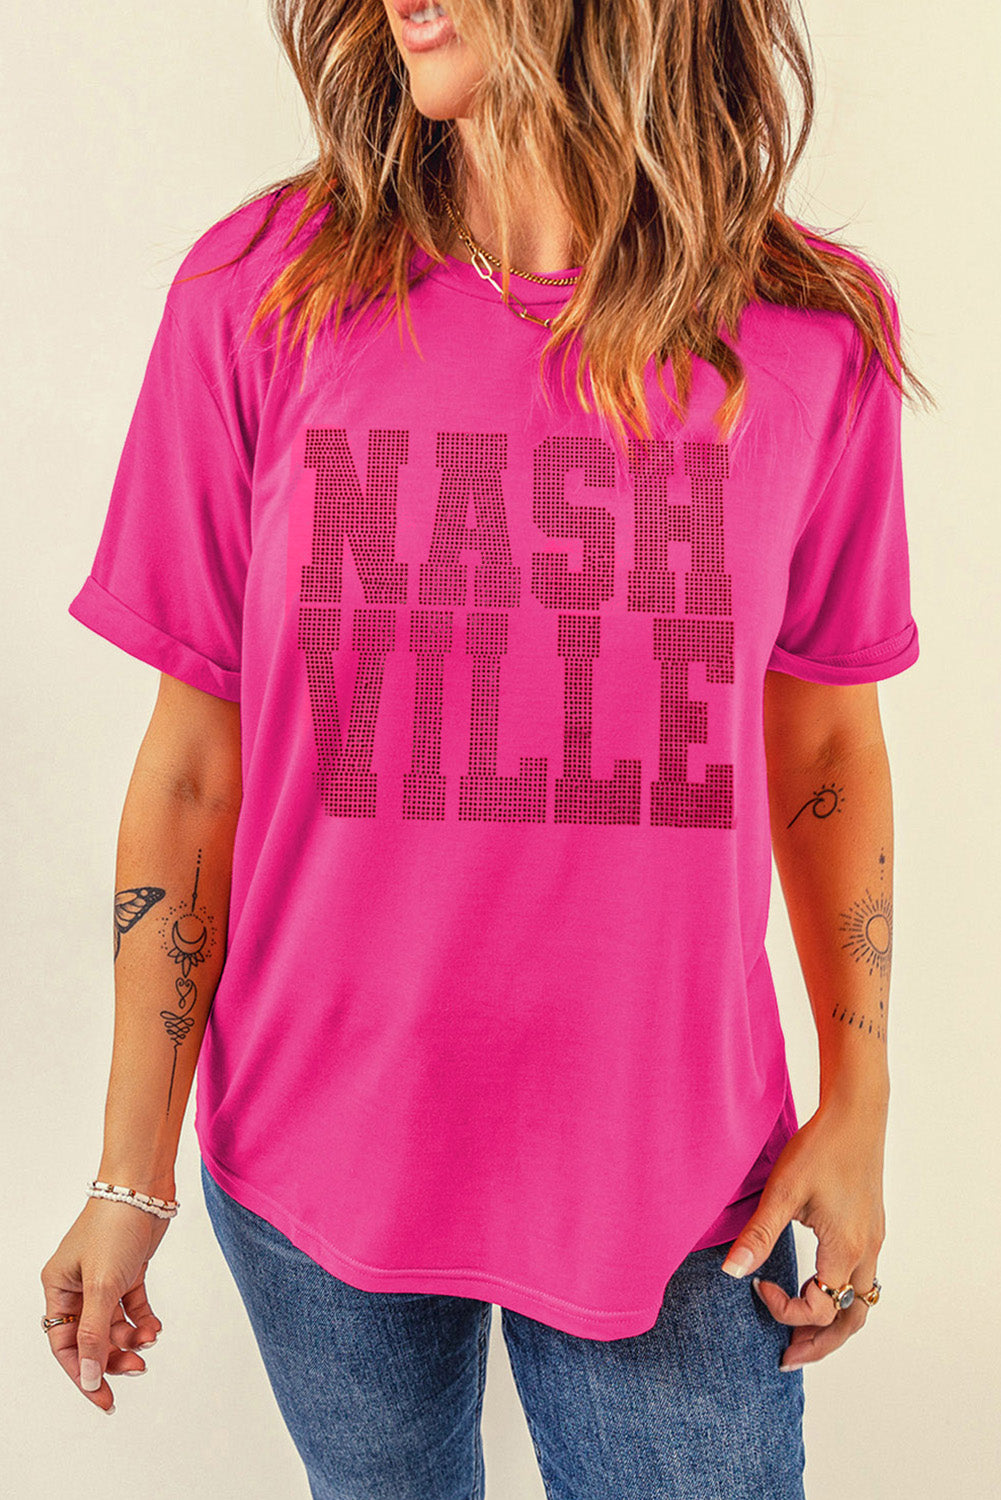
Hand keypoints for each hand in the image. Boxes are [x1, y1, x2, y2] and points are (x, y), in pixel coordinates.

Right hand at [40, 1195, 169, 1412]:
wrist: (144, 1187)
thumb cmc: (114, 1226)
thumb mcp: (102, 1285)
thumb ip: (96, 1333)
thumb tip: (89, 1376)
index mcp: (58, 1288)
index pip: (65, 1344)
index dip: (83, 1373)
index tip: (104, 1398)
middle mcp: (78, 1285)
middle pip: (92, 1338)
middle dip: (112, 1357)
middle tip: (137, 1370)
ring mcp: (104, 1278)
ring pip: (115, 1324)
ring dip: (132, 1338)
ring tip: (150, 1340)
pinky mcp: (129, 1270)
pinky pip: (133, 1307)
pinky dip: (144, 1319)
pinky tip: (156, 1327)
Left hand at [720, 1095, 886, 1369]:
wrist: (856, 1115)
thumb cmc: (819, 1148)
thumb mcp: (783, 1192)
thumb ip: (758, 1236)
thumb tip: (731, 1273)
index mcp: (844, 1251)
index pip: (818, 1309)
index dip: (783, 1309)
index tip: (755, 1284)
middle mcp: (866, 1253)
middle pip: (850, 1320)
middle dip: (819, 1344)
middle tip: (787, 1358)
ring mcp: (873, 1241)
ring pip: (863, 1303)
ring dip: (834, 1325)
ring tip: (804, 1336)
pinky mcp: (872, 1228)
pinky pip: (865, 1280)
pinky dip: (844, 1299)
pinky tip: (822, 1289)